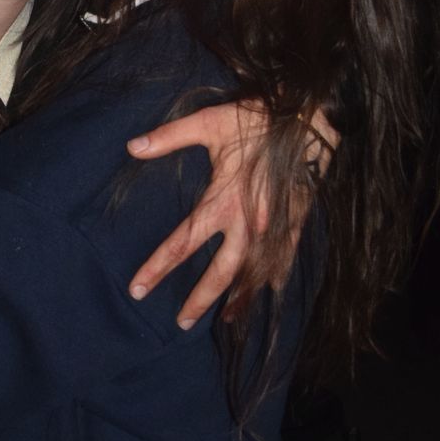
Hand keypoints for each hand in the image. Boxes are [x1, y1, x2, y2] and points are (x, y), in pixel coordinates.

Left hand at [127, 101, 332, 327]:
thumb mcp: (208, 123)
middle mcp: (247, 222)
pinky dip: (276, 276)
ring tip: (226, 318)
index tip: (136, 289)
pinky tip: (269, 291)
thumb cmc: (255, 119)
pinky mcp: (295, 221)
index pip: (181, 244)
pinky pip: (284, 257)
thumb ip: (169, 137)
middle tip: (181, 323)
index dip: (156, 268)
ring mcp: (273, 226)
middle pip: (220, 272)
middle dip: (199, 299)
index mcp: (221, 202)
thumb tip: (131, 146)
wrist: (308, 117)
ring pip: (253, 272)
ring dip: (238, 297)